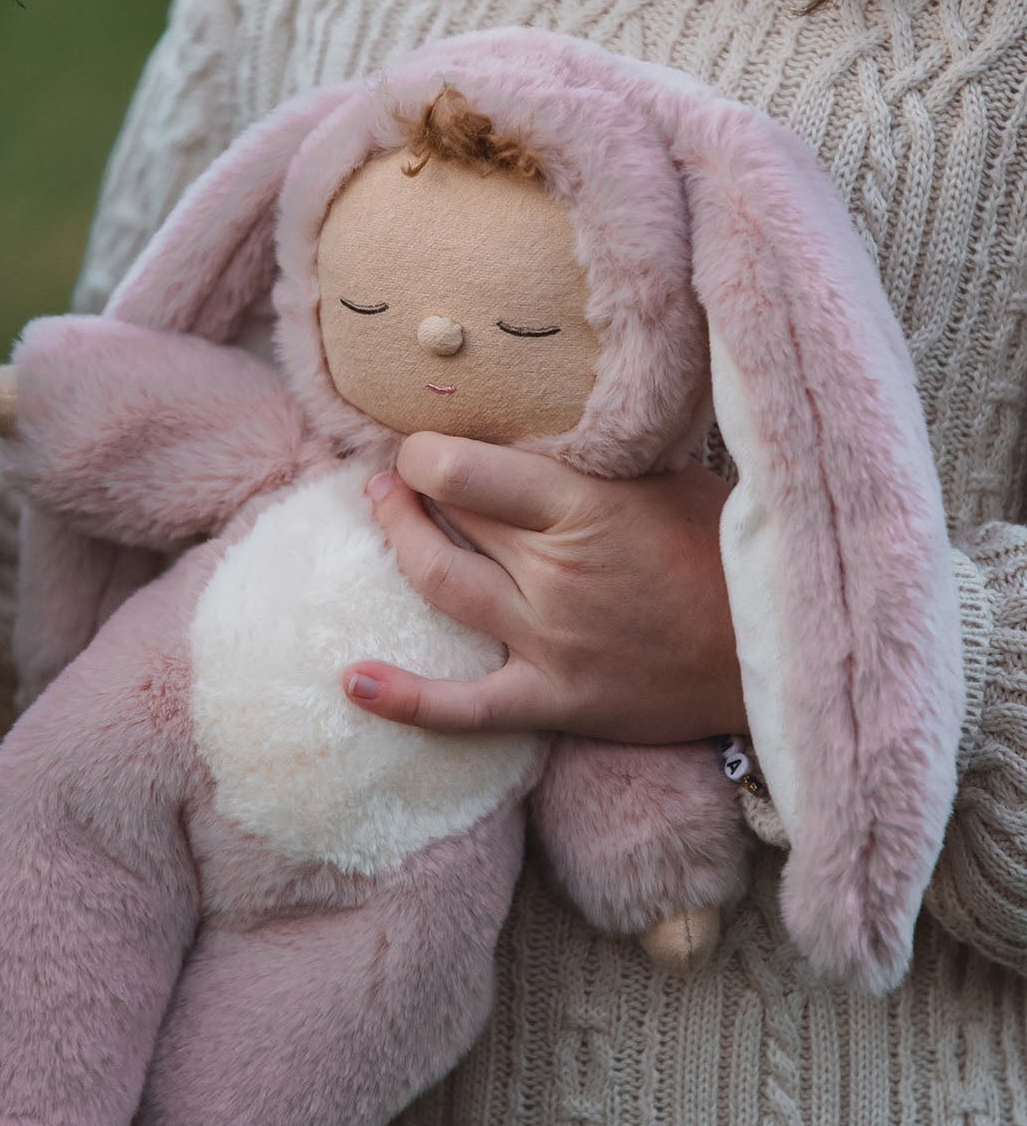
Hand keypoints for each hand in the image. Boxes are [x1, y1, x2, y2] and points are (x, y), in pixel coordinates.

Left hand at [341, 432, 746, 741]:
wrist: (775, 654)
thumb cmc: (724, 555)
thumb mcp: (668, 482)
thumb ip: (597, 459)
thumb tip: (535, 417)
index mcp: (585, 508)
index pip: (467, 470)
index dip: (425, 452)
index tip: (420, 442)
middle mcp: (556, 574)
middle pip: (450, 519)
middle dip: (409, 487)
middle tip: (394, 472)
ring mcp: (549, 642)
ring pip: (440, 586)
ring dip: (400, 543)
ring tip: (380, 510)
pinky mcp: (553, 700)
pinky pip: (463, 709)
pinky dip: (404, 699)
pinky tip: (350, 682)